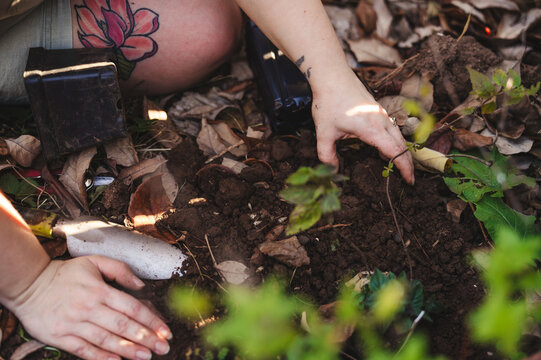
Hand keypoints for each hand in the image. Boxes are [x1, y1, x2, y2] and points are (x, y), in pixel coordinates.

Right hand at [5, 256, 171, 359]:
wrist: (29, 285)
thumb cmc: (66, 273)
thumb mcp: (94, 262)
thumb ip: (120, 270)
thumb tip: (141, 285)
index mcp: (98, 290)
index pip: (131, 307)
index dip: (151, 320)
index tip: (165, 330)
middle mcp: (88, 307)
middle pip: (122, 325)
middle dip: (146, 338)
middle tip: (163, 348)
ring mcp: (73, 324)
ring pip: (106, 339)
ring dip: (128, 350)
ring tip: (146, 356)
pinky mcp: (60, 337)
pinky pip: (83, 350)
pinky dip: (100, 357)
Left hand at [311, 71, 414, 183]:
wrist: (332, 76)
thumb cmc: (329, 102)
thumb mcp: (324, 132)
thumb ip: (327, 154)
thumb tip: (331, 170)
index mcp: (371, 129)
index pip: (395, 152)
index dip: (404, 167)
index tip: (409, 180)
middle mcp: (381, 121)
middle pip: (401, 145)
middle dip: (407, 163)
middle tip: (409, 179)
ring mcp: (381, 114)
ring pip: (398, 135)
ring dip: (402, 151)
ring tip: (402, 166)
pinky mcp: (377, 109)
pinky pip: (392, 128)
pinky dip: (395, 141)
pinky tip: (388, 147)